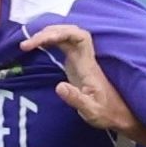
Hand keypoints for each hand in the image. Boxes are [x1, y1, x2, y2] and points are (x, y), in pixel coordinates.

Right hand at [20, 23, 145, 138]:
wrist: (119, 115)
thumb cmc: (107, 113)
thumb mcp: (91, 111)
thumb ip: (76, 99)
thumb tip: (58, 86)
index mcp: (88, 65)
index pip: (78, 37)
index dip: (60, 32)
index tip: (41, 40)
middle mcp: (85, 58)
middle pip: (69, 32)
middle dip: (47, 32)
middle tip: (26, 45)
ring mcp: (81, 60)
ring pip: (65, 37)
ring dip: (47, 35)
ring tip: (27, 45)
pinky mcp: (76, 65)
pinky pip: (62, 45)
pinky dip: (49, 42)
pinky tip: (37, 47)